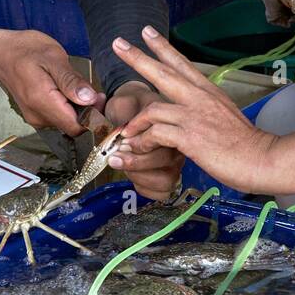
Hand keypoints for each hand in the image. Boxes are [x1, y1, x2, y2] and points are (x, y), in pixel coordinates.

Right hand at [0, 28, 98, 136]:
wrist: (0, 53)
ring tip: (78, 86)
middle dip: (87, 112)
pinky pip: (58, 117)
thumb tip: (90, 99)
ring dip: (78, 109)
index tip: (101, 98)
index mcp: (43, 101)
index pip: (76, 127)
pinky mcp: (36, 116)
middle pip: (72, 126)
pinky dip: (67, 107)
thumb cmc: (25, 50)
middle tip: (93, 89)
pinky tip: (67, 90)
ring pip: (66, 122)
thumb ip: (71, 80)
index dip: (93, 117)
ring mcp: (36, 118)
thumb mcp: (52, 56)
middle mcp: (38, 116)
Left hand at [100, 80, 181, 200]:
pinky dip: (143, 186)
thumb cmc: (129, 108)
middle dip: (137, 161)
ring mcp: (175, 165)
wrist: (128, 110)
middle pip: (168, 162)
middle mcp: (178, 147)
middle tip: (115, 156)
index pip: (167, 138)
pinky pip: (161, 193)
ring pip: (166, 180)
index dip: (142, 142)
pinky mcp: (166, 180)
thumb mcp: (125, 101)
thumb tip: (121, 130)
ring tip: (122, 164)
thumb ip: (124, 109)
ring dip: (139, 175)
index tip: (123, 138)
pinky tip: (132, 175)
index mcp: (173, 125)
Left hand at [112, 27, 276, 194]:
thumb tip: (193, 111)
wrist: (262, 159)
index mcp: (208, 91)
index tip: (146, 31)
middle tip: (117, 43)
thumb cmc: (245, 143)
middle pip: (163, 72)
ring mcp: (194, 116)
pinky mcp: (190, 137)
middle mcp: (199, 98)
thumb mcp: (225, 115)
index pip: (181, 62)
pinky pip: (155, 134)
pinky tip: (137, 147)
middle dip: (137, 57)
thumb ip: (206, 109)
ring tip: (125, 134)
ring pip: (152, 109)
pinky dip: (143, 141)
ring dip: (135, 123)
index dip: (162, 47)